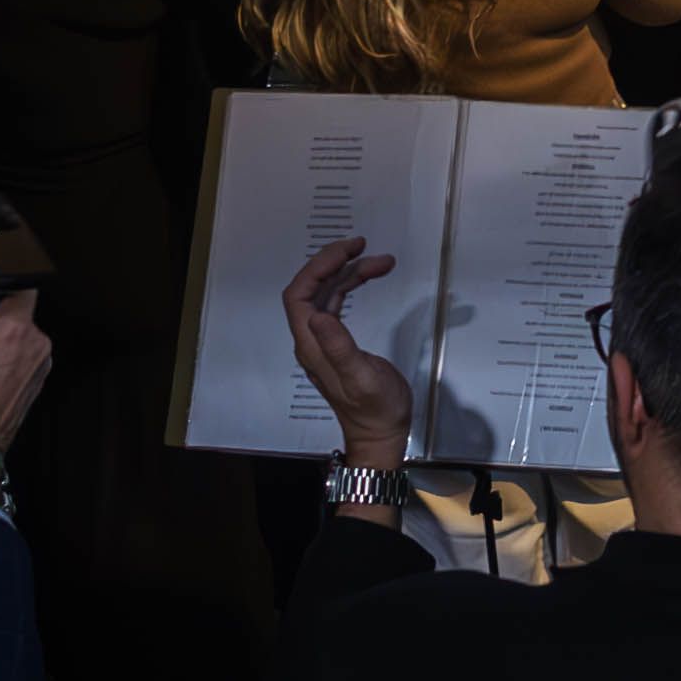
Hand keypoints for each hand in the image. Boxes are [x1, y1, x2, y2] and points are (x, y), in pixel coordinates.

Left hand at [275, 238, 417, 463]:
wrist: (382, 436)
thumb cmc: (375, 409)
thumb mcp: (360, 378)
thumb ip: (339, 347)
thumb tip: (320, 315)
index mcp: (311, 345)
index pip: (299, 294)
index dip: (318, 267)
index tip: (349, 249)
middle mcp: (312, 339)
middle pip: (311, 289)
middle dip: (333, 262)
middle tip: (364, 245)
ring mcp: (324, 342)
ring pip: (327, 294)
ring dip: (349, 272)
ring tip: (381, 261)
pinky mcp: (340, 344)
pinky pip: (339, 304)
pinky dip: (353, 286)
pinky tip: (371, 278)